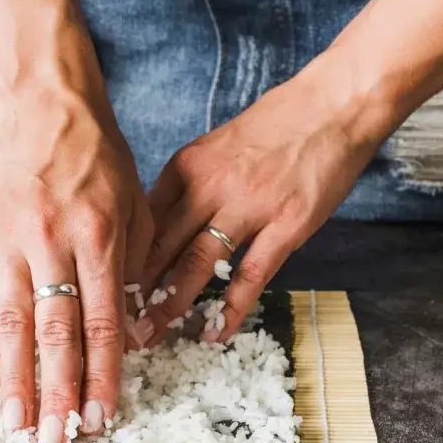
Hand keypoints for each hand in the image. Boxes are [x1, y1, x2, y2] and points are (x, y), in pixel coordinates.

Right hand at [0, 84, 151, 442]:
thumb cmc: (101, 162)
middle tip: (55, 441)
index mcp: (99, 237)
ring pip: (10, 323)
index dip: (101, 376)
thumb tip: (125, 339)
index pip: (100, 322)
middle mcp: (51, 242)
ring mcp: (10, 241)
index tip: (102, 419)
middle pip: (52, 332)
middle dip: (55, 392)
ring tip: (13, 426)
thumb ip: (130, 274)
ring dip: (12, 380)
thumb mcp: (134, 210)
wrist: (47, 107)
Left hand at [137, 64, 380, 344]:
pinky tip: (215, 332)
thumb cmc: (278, 126)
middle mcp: (211, 186)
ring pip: (196, 265)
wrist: (333, 107)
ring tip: (153, 336)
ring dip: (171, 305)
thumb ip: (190, 187)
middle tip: (119, 325)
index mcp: (188, 166)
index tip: (109, 289)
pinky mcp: (286, 226)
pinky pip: (250, 276)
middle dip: (136, 291)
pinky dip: (230, 309)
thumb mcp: (218, 148)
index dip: (122, 259)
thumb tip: (160, 228)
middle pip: (161, 246)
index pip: (143, 221)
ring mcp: (249, 206)